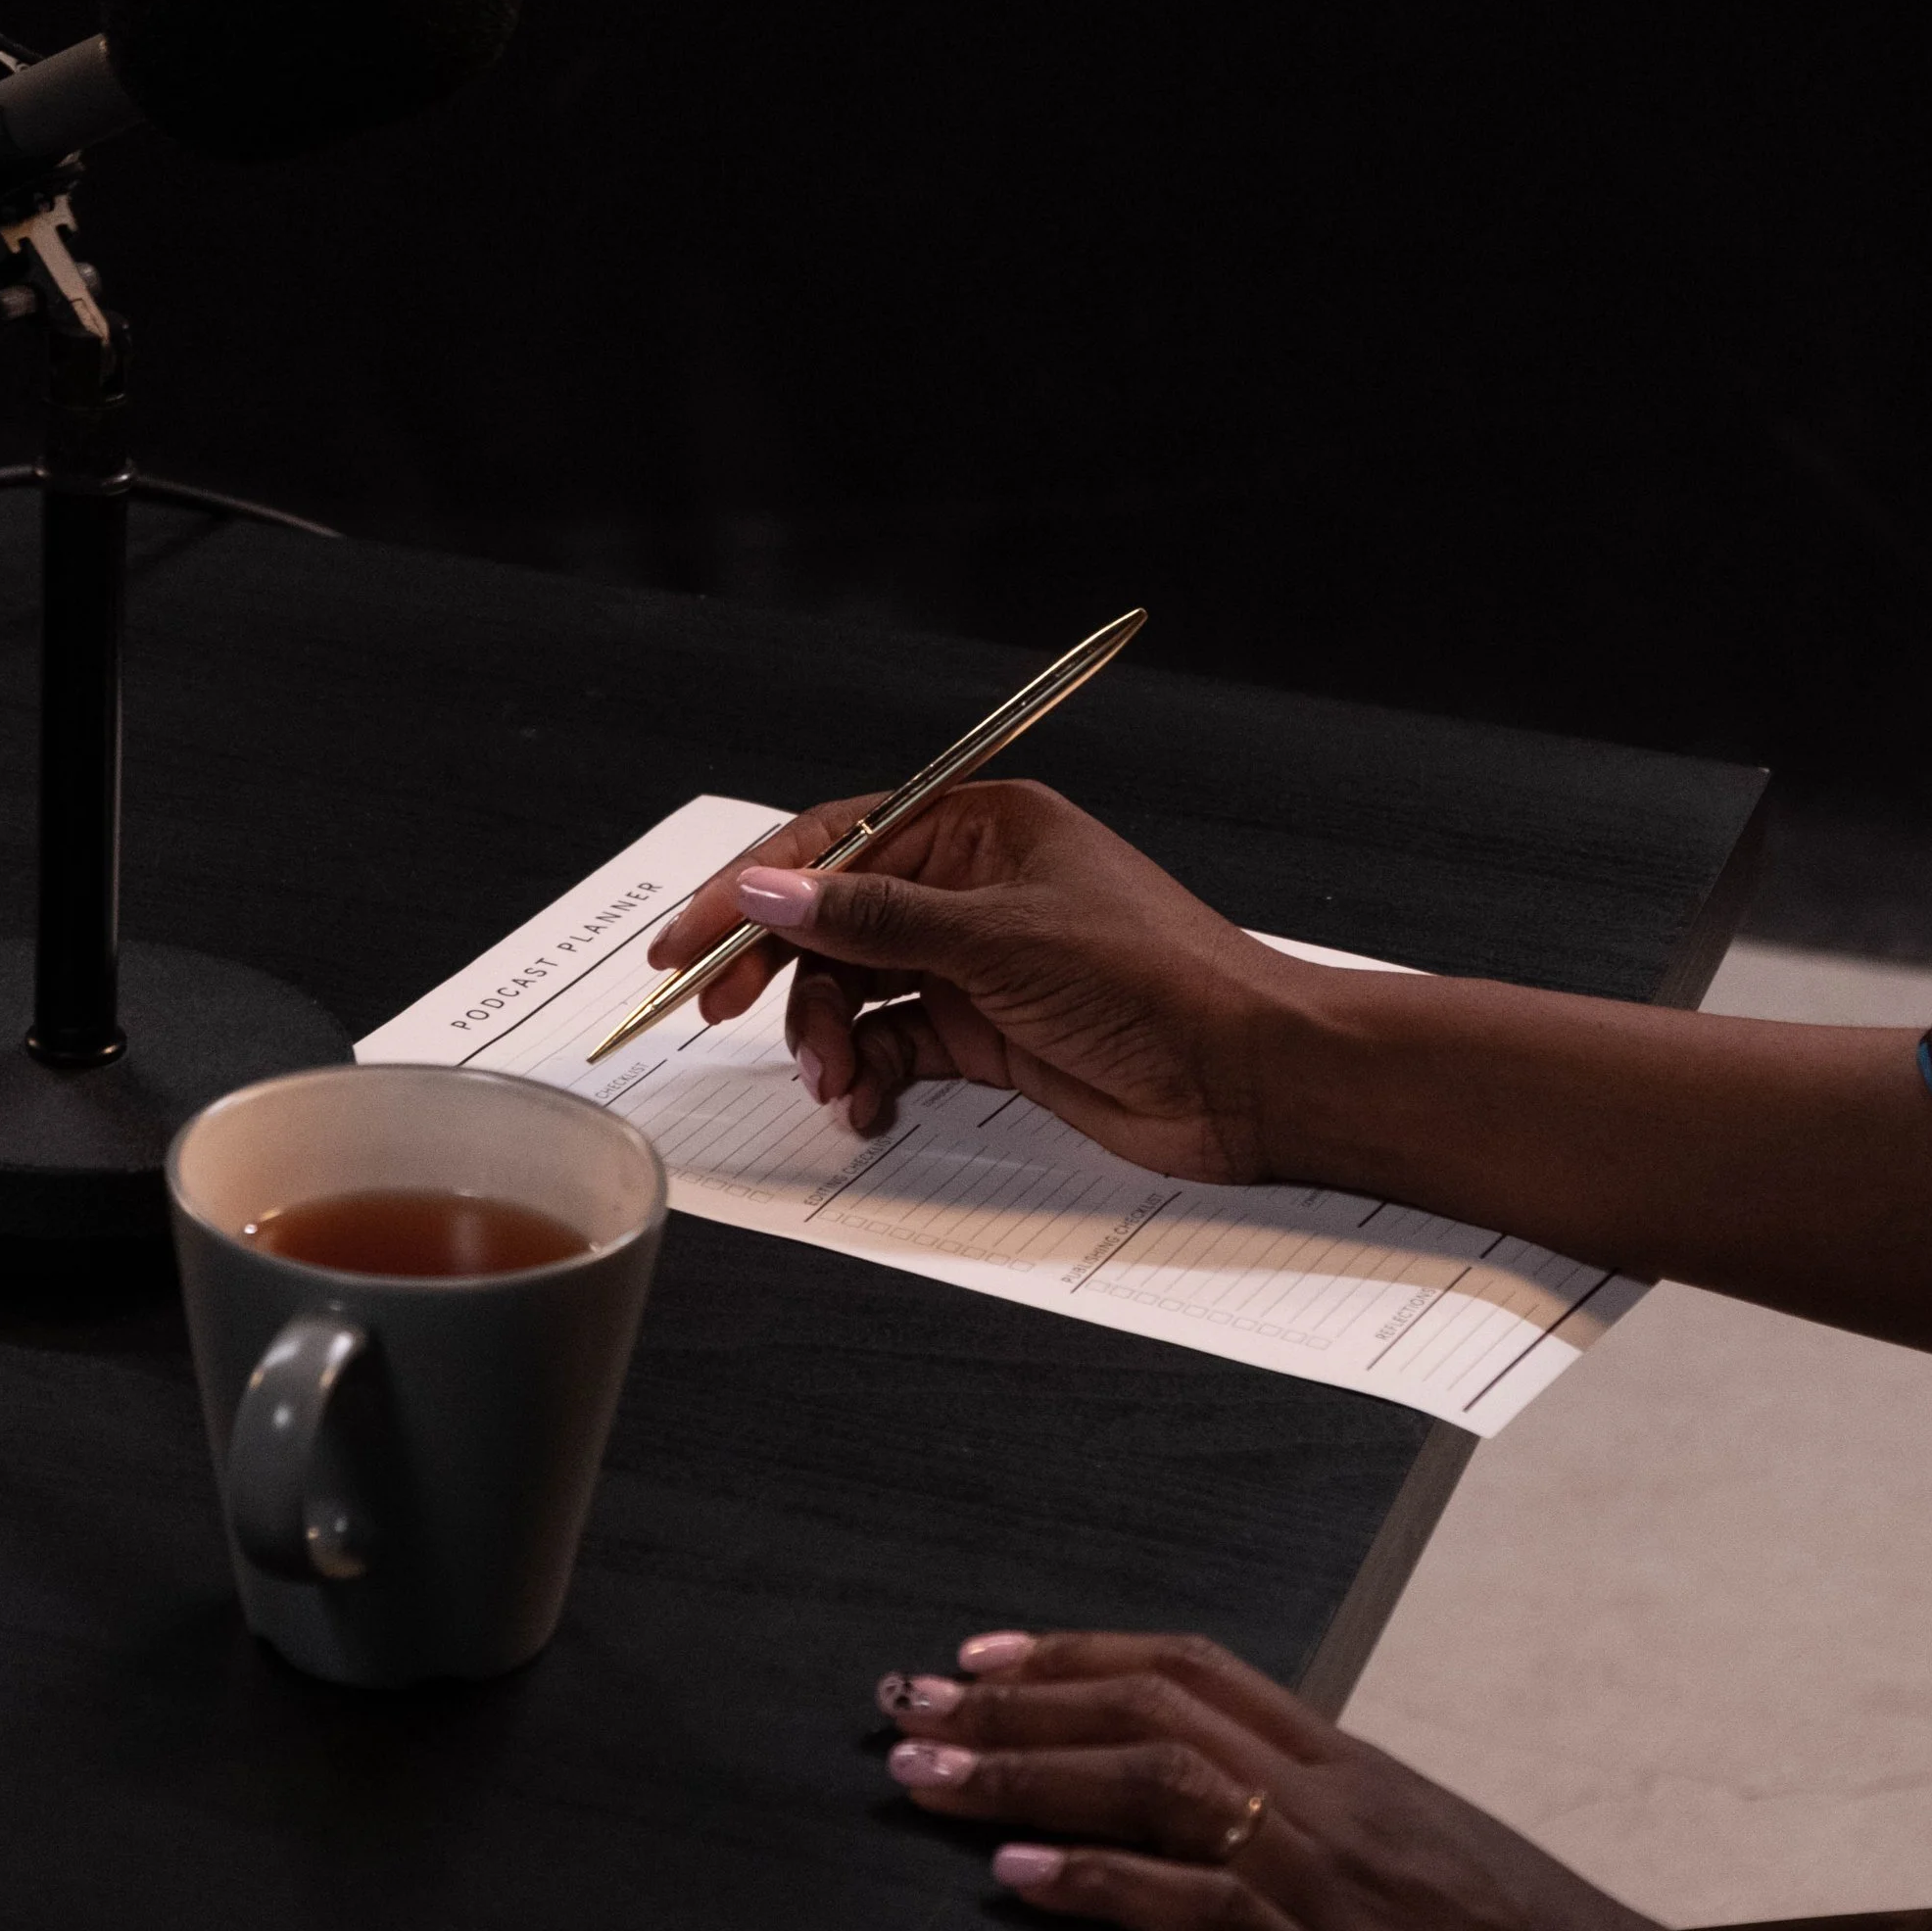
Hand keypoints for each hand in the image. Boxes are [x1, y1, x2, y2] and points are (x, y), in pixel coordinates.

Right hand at [644, 782, 1301, 1180]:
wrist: (1247, 1076)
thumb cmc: (1160, 981)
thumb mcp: (997, 939)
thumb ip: (871, 920)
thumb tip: (770, 891)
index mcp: (978, 826)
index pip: (833, 843)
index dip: (750, 891)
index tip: (685, 943)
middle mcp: (970, 888)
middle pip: (831, 921)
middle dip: (777, 974)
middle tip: (719, 1015)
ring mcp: (976, 963)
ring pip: (856, 991)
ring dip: (827, 1037)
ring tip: (837, 1080)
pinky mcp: (986, 1033)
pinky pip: (894, 1046)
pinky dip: (869, 1076)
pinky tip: (867, 1104)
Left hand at [877, 1627, 1734, 1930]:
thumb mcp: (1434, 1912)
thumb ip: (1326, 1903)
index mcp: (1366, 1772)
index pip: (1204, 1670)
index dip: (1086, 1655)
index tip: (994, 1656)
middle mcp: (1340, 1799)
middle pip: (1154, 1701)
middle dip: (1022, 1697)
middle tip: (913, 1698)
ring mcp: (1332, 1876)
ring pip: (1150, 1778)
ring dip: (1021, 1772)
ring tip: (925, 1773)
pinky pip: (1183, 1903)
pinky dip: (1087, 1882)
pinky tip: (1012, 1879)